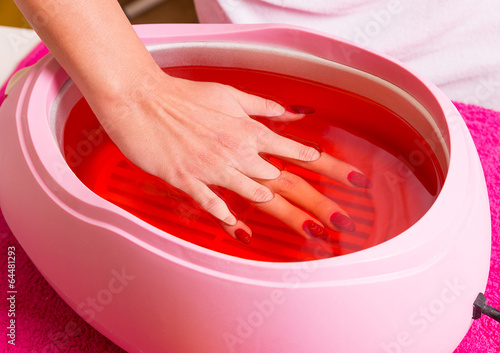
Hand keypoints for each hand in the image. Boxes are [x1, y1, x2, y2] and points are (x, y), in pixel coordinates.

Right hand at [89, 69, 371, 243]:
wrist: (141, 99)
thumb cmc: (184, 96)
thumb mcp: (230, 94)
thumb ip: (265, 106)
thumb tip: (297, 111)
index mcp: (248, 130)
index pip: (295, 151)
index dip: (327, 165)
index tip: (350, 178)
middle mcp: (236, 151)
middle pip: (284, 179)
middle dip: (316, 200)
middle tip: (341, 219)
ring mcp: (212, 168)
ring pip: (256, 194)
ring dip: (284, 213)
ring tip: (310, 230)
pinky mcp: (186, 179)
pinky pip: (212, 203)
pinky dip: (228, 218)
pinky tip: (243, 232)